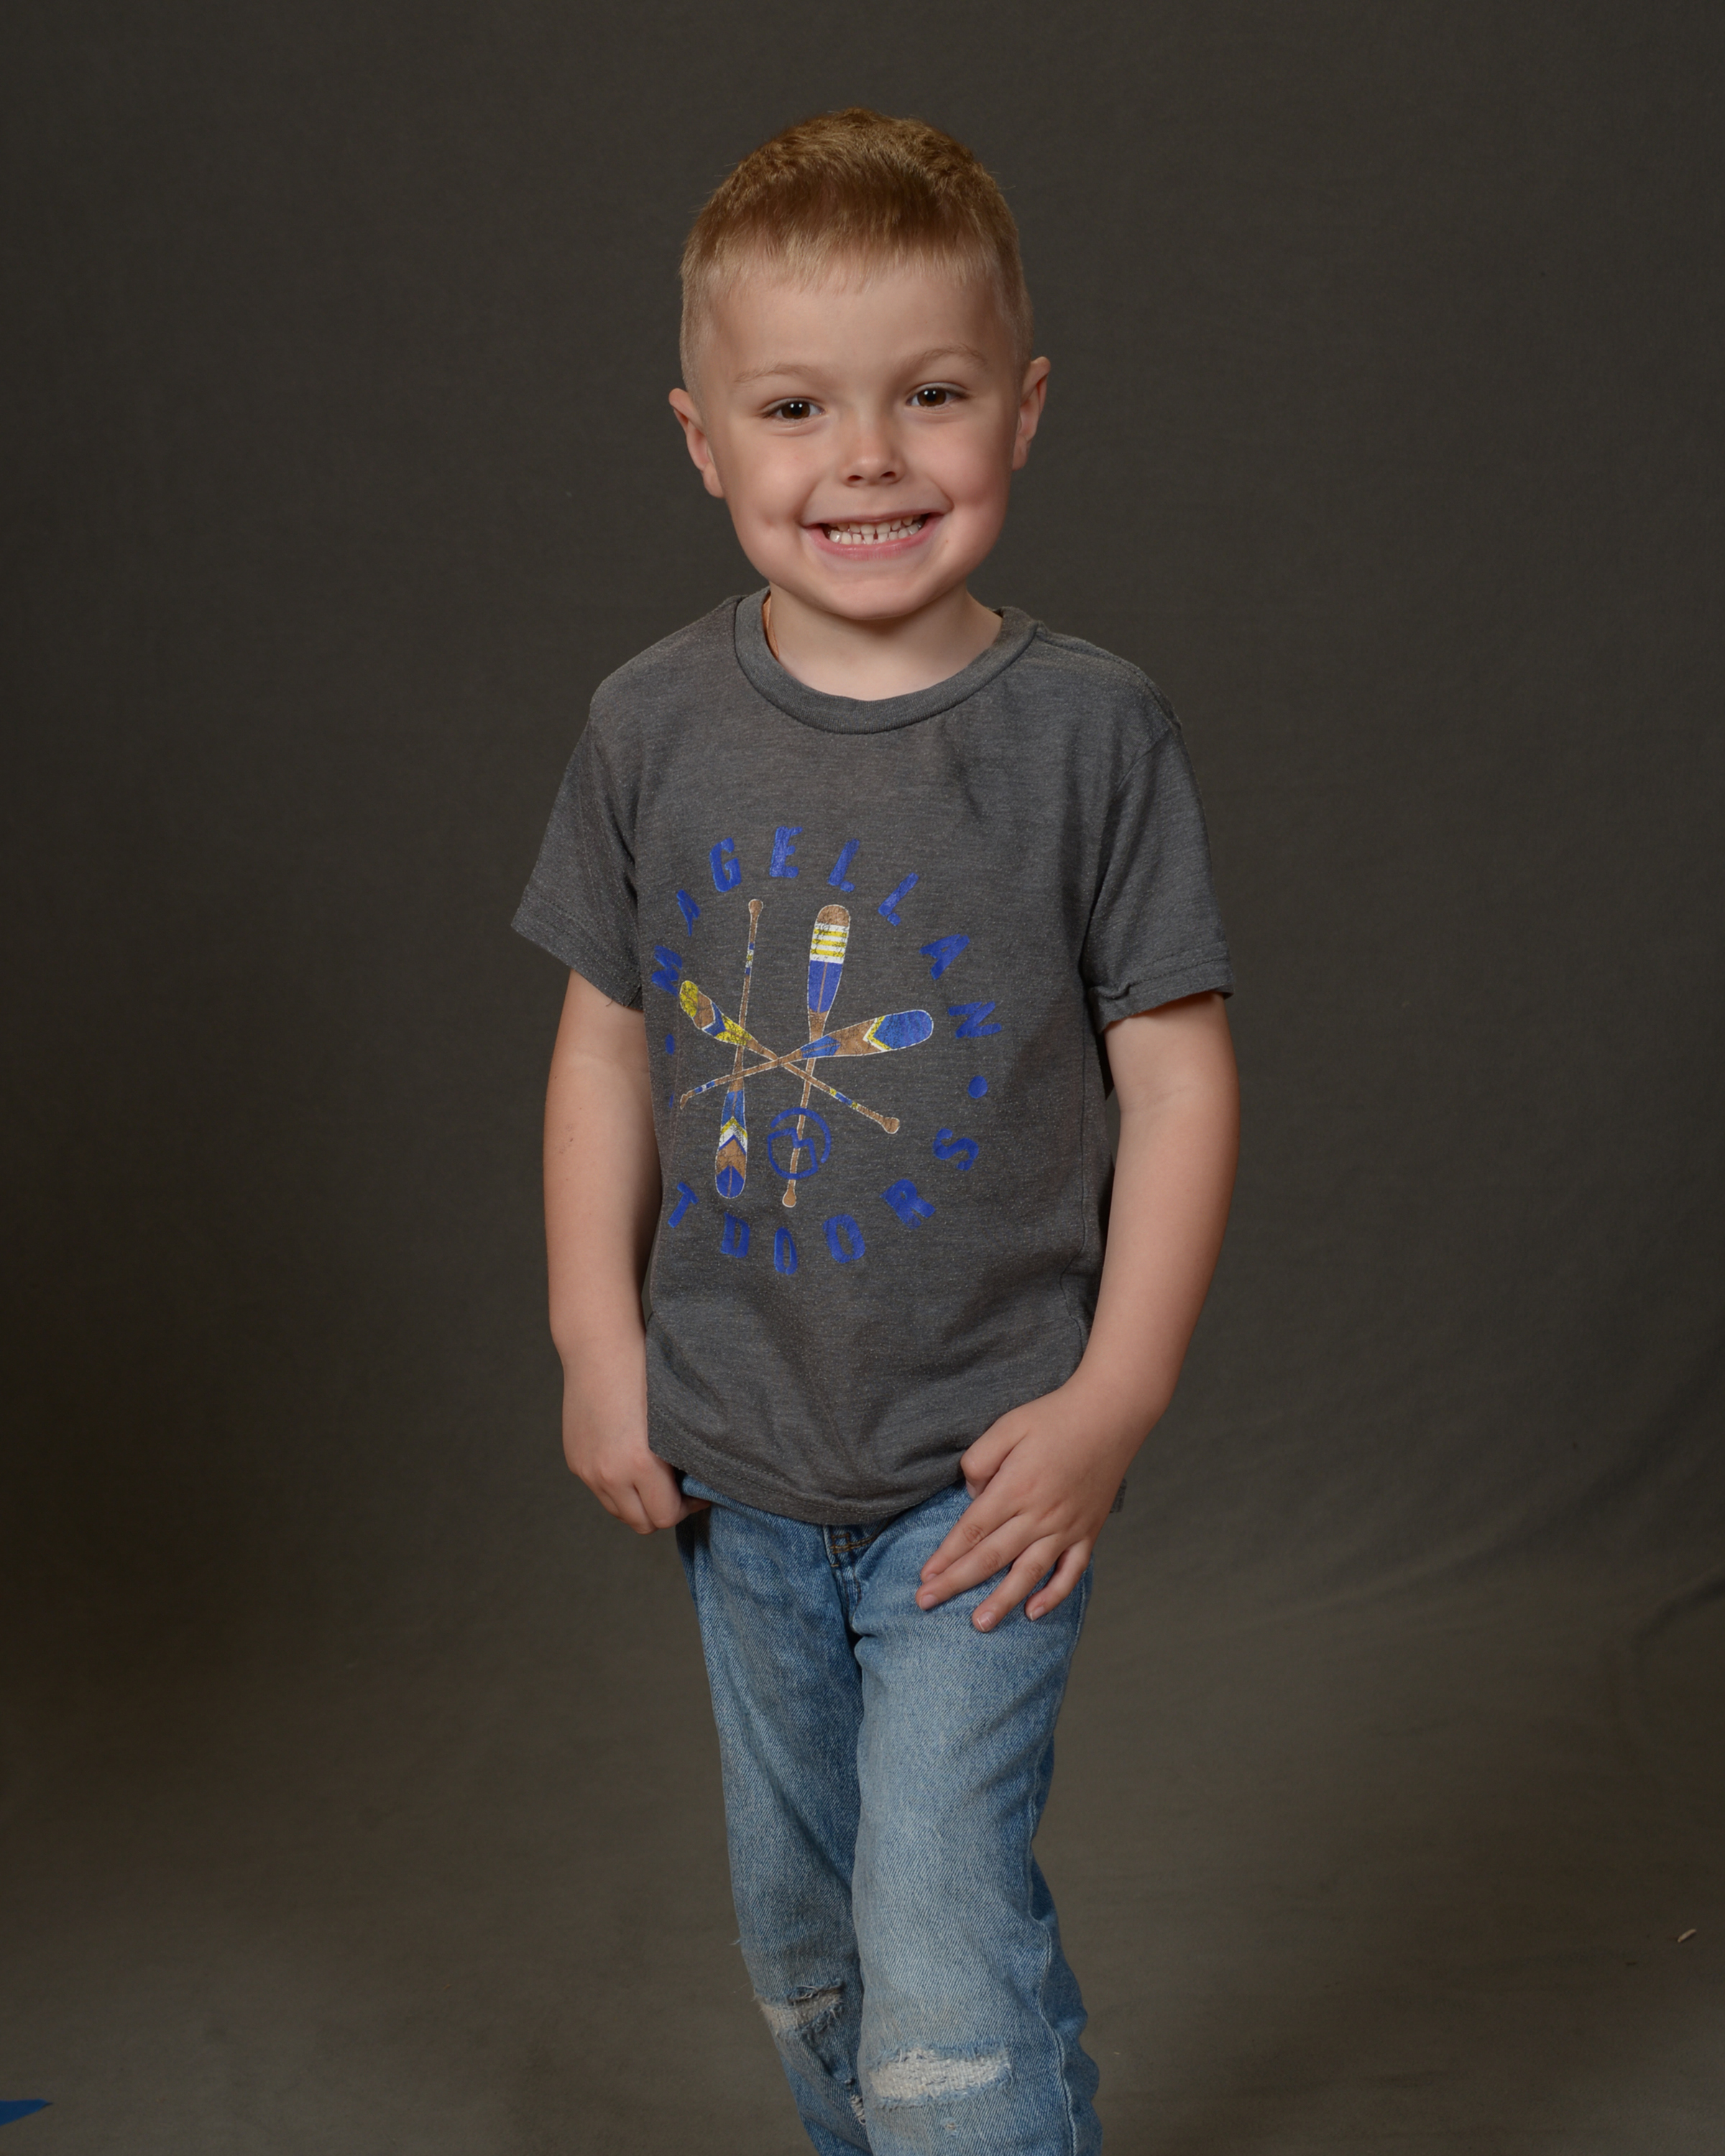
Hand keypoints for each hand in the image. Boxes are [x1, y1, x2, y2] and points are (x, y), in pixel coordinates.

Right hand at [561, 1352, 707, 1535]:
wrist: (599, 1348)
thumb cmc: (644, 1373)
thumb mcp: (672, 1420)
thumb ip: (678, 1460)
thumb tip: (691, 1486)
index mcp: (639, 1463)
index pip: (665, 1516)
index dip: (688, 1507)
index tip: (699, 1491)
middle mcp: (608, 1474)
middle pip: (641, 1523)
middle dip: (663, 1511)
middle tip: (679, 1490)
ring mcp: (587, 1470)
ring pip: (618, 1511)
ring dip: (638, 1503)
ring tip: (655, 1478)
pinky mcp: (575, 1460)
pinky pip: (601, 1491)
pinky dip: (618, 1486)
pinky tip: (630, 1461)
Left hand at [916, 1377, 1141, 1629]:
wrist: (1111, 1415)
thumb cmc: (1054, 1417)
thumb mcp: (1007, 1425)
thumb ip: (980, 1459)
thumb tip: (971, 1495)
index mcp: (1015, 1487)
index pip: (971, 1530)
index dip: (946, 1556)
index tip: (924, 1576)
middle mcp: (1039, 1514)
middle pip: (991, 1557)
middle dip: (956, 1583)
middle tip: (926, 1603)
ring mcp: (1066, 1527)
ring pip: (1028, 1573)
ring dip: (1001, 1601)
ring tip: (979, 1624)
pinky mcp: (1087, 1531)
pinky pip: (1070, 1571)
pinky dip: (1053, 1595)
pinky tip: (1033, 1612)